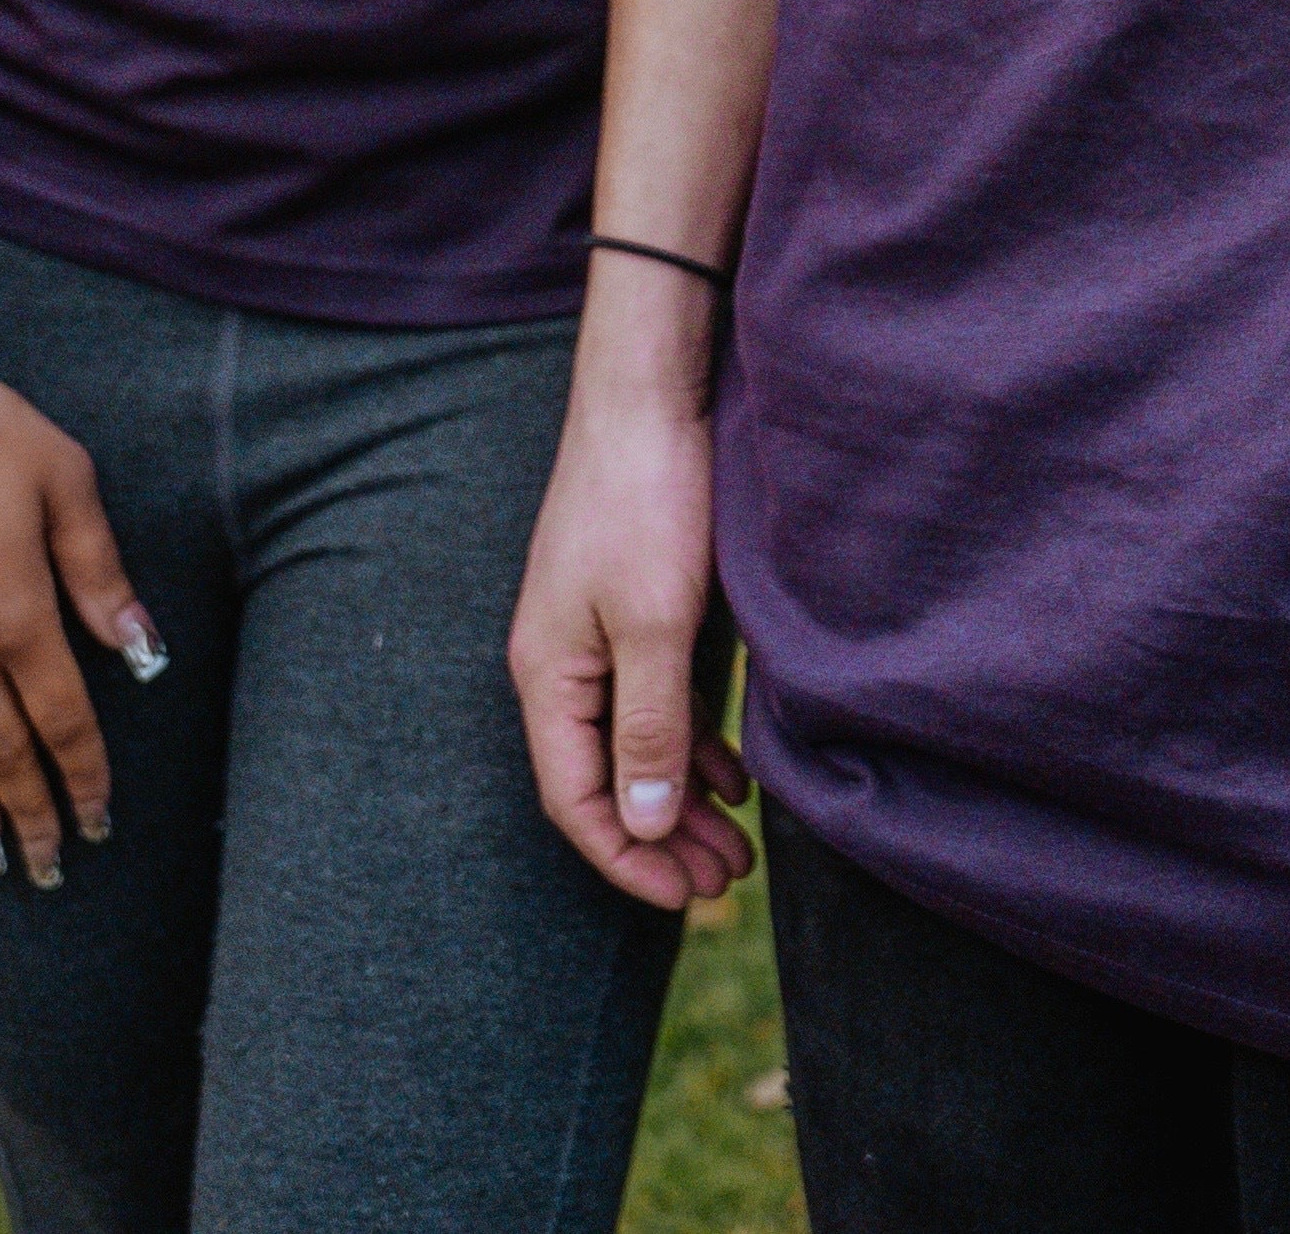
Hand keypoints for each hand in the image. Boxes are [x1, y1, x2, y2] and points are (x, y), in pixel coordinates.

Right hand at [510, 385, 754, 908]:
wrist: (650, 391)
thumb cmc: (645, 500)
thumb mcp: (655, 625)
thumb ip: (649, 730)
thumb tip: (642, 826)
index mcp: (549, 674)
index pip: (575, 800)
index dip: (628, 858)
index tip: (687, 899)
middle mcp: (561, 662)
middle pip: (604, 780)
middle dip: (662, 840)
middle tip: (727, 882)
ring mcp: (594, 633)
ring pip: (635, 744)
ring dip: (683, 797)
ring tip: (740, 846)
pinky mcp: (629, 605)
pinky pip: (654, 700)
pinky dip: (691, 743)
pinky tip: (734, 771)